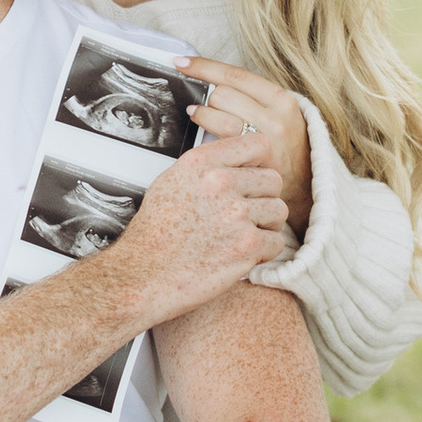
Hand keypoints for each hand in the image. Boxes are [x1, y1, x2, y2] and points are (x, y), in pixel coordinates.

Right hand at [104, 129, 286, 327]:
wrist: (143, 276)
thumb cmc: (153, 235)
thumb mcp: (171, 182)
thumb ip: (206, 168)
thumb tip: (234, 162)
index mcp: (201, 163)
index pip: (258, 145)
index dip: (263, 163)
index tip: (258, 176)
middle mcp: (220, 183)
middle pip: (273, 180)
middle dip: (264, 198)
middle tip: (247, 215)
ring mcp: (236, 214)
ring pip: (278, 210)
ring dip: (265, 225)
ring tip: (241, 236)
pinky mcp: (247, 245)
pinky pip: (276, 241)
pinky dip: (263, 252)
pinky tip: (241, 255)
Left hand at [189, 59, 311, 238]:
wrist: (305, 185)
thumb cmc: (287, 146)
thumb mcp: (280, 113)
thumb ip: (253, 97)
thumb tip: (213, 81)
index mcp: (281, 99)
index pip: (236, 74)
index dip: (204, 66)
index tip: (183, 63)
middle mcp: (275, 116)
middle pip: (222, 93)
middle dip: (208, 96)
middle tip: (204, 102)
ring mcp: (264, 139)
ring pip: (217, 113)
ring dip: (201, 112)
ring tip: (197, 113)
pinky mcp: (253, 160)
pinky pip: (217, 139)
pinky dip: (205, 133)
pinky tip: (202, 134)